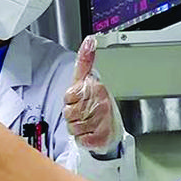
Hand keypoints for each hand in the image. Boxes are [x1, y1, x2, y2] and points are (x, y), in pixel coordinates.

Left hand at [63, 36, 118, 153]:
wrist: (111, 127)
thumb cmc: (96, 103)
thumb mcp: (87, 79)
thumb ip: (85, 60)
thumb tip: (89, 40)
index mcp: (97, 88)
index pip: (68, 96)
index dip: (70, 101)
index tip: (78, 100)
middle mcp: (101, 104)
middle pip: (69, 113)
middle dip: (72, 115)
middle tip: (82, 113)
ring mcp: (102, 121)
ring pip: (73, 127)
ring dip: (77, 127)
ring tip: (86, 123)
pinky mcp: (101, 137)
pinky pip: (80, 139)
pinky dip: (83, 138)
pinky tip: (90, 132)